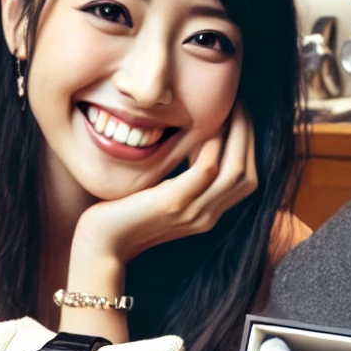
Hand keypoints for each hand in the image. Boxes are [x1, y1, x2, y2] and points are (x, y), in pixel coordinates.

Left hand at [72, 107, 257, 266]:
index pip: (247, 181)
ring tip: (231, 109)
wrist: (101, 245)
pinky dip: (212, 148)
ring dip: (237, 135)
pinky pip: (204, 172)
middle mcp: (206, 216)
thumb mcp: (163, 196)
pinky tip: (206, 128)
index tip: (240, 118)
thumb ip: (182, 180)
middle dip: (248, 137)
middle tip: (240, 106)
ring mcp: (191, 213)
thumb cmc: (125, 214)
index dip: (248, 147)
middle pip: (247, 176)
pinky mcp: (170, 204)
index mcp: (207, 214)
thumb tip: (194, 146)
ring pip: (234, 172)